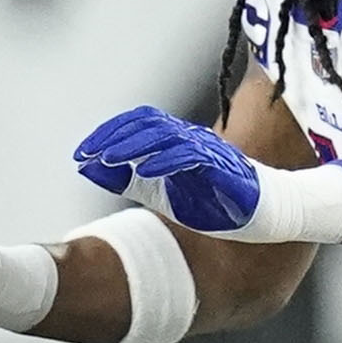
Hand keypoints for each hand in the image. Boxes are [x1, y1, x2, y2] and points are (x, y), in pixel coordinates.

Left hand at [71, 106, 265, 236]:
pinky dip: (166, 162)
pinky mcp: (224, 168)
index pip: (139, 123)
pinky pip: (192, 158)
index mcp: (176, 140)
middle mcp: (192, 138)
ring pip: (168, 136)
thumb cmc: (210, 203)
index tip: (82, 153)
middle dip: (115, 137)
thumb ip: (124, 180)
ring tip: (107, 159)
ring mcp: (209, 150)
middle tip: (88, 154)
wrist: (259, 219)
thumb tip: (86, 166)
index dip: (110, 132)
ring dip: (135, 146)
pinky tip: (144, 173)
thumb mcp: (157, 194)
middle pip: (150, 124)